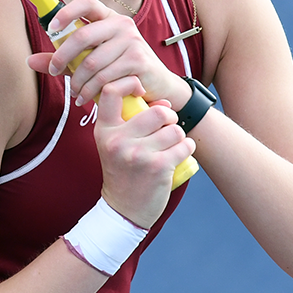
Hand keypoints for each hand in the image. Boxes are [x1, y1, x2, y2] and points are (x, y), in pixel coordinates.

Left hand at [27, 0, 187, 107]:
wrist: (158, 86)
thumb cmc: (121, 71)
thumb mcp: (91, 62)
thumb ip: (64, 60)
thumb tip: (30, 61)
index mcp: (109, 18)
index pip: (87, 3)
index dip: (66, 12)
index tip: (51, 28)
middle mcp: (123, 25)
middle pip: (83, 35)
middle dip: (62, 57)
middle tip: (53, 71)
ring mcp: (132, 42)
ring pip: (91, 63)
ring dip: (77, 82)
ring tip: (74, 92)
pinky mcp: (138, 61)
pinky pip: (104, 78)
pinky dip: (90, 92)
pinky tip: (87, 98)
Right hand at [92, 78, 195, 227]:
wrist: (124, 210)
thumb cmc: (124, 172)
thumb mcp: (117, 144)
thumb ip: (134, 121)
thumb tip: (164, 103)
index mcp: (104, 131)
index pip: (111, 92)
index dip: (130, 83)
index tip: (140, 90)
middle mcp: (118, 140)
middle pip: (158, 112)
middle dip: (169, 119)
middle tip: (166, 130)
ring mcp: (137, 154)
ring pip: (175, 129)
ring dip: (179, 137)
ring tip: (170, 148)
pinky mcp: (157, 166)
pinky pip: (184, 145)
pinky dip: (187, 149)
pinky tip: (179, 155)